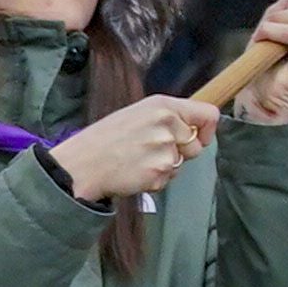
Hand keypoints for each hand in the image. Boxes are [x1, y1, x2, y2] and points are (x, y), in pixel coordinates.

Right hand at [46, 95, 220, 207]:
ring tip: (136, 161)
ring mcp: (165, 150)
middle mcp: (167, 124)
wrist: (79, 165)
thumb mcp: (135, 114)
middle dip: (180, 153)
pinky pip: (167, 180)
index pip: (208, 114)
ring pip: (181, 164)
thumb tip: (192, 128)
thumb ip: (166, 118)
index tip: (199, 137)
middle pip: (196, 145)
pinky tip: (133, 172)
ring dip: (164, 167)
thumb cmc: (102, 139)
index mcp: (162, 105)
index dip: (207, 129)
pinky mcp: (160, 172)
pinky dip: (153, 180)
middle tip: (150, 151)